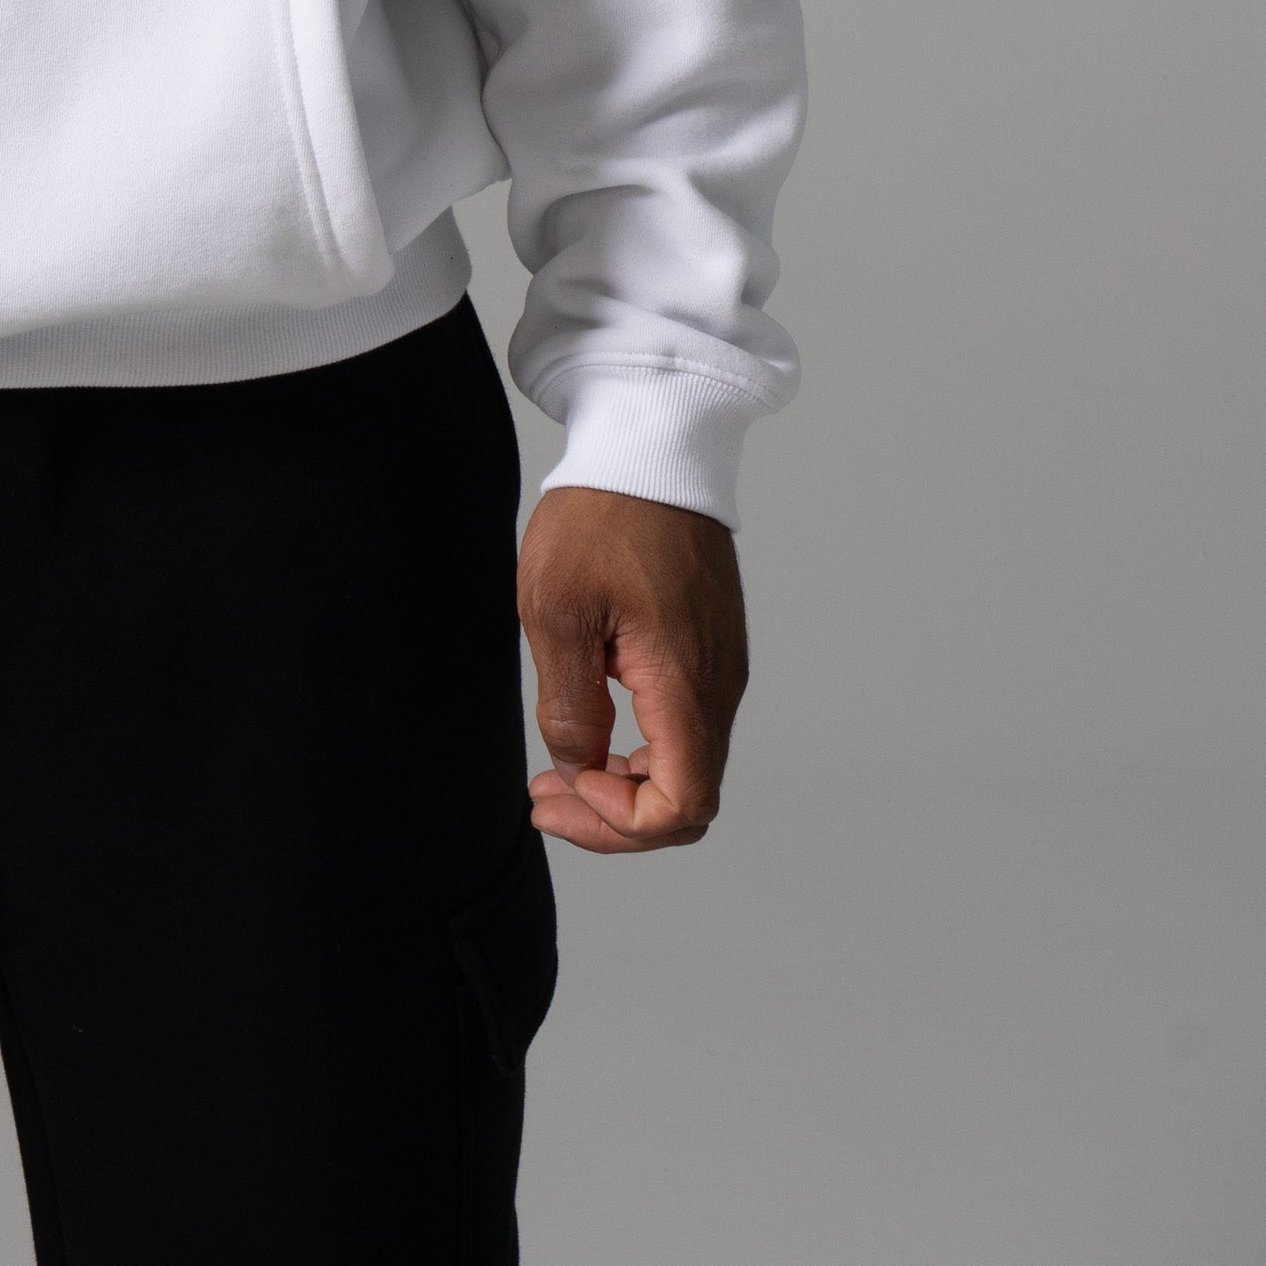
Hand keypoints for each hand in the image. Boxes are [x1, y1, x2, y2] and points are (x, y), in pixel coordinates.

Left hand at [516, 484, 747, 855]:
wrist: (650, 443)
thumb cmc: (602, 515)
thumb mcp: (557, 609)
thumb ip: (570, 704)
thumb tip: (578, 767)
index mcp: (686, 683)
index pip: (683, 805)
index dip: (621, 821)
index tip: (565, 783)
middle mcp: (718, 685)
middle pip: (689, 798)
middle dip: (616, 817)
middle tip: (545, 800)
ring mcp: (719, 665)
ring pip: (687, 764)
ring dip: (626, 783)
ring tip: (558, 771)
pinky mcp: (710, 645)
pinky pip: (685, 724)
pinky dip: (642, 747)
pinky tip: (592, 726)